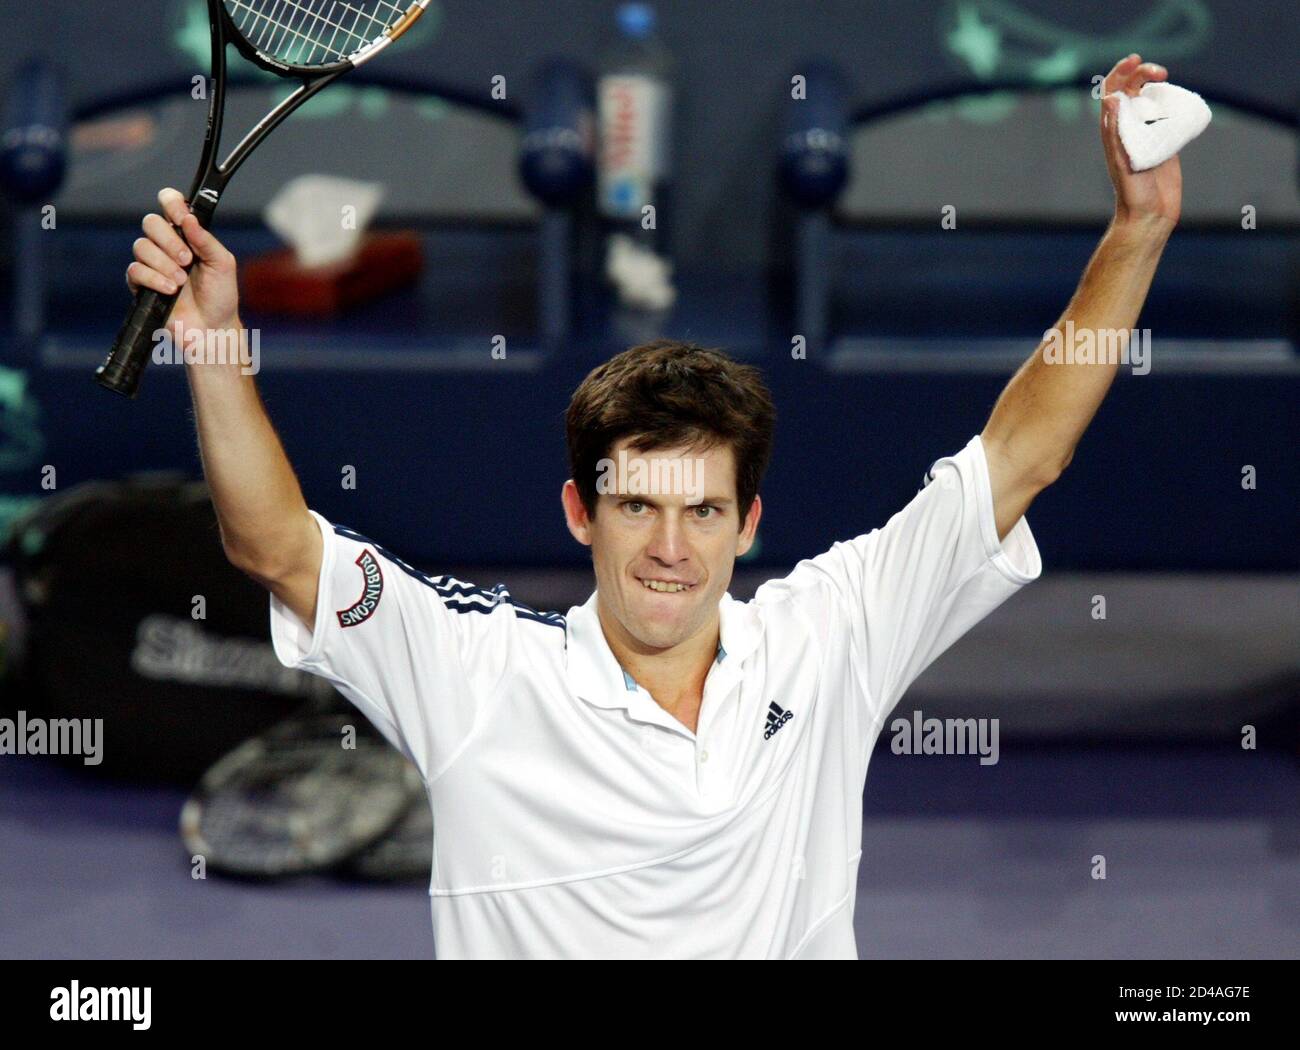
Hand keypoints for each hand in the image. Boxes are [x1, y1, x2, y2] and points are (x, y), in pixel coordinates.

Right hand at [127, 187, 240, 337]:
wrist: (212, 328)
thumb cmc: (220, 295)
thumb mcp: (222, 264)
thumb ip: (206, 240)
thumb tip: (189, 218)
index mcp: (187, 234)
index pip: (169, 204)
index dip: (171, 203)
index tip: (182, 216)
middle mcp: (166, 245)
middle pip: (151, 223)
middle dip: (169, 241)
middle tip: (187, 260)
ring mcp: (152, 263)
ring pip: (141, 246)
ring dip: (164, 264)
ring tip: (181, 282)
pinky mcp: (141, 284)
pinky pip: (135, 270)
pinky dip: (153, 279)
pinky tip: (170, 290)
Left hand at [1100, 54, 1181, 232]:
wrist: (1149, 216)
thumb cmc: (1131, 192)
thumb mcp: (1122, 160)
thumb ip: (1116, 131)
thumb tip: (1111, 99)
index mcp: (1113, 131)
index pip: (1112, 92)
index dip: (1121, 72)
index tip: (1137, 60)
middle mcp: (1129, 130)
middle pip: (1133, 90)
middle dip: (1144, 73)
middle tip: (1161, 73)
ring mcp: (1148, 135)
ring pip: (1151, 100)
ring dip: (1160, 86)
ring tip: (1170, 83)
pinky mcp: (1165, 142)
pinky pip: (1169, 116)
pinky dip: (1175, 104)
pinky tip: (1183, 103)